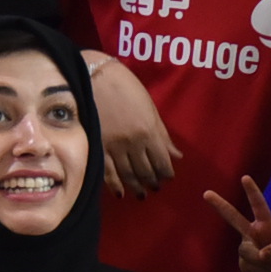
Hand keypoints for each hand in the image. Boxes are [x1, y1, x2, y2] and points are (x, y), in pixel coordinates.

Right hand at [87, 52, 176, 195]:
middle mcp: (133, 143)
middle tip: (155, 189)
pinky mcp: (97, 147)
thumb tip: (176, 156)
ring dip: (136, 187)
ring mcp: (113, 147)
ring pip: (127, 175)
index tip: (167, 178)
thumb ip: (162, 134)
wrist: (94, 76)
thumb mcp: (150, 108)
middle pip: (146, 171)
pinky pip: (107, 172)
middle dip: (152, 183)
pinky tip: (120, 193)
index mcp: (149, 131)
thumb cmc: (126, 87)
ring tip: (141, 194)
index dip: (166, 174)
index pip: (162, 162)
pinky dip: (114, 185)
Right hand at [204, 172, 270, 271]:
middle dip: (220, 205)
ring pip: (247, 252)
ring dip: (263, 262)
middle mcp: (252, 234)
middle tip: (207, 193)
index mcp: (265, 225)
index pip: (259, 206)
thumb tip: (261, 255)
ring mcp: (246, 249)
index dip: (252, 192)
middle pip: (234, 218)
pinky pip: (249, 268)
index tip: (245, 178)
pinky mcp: (244, 264)